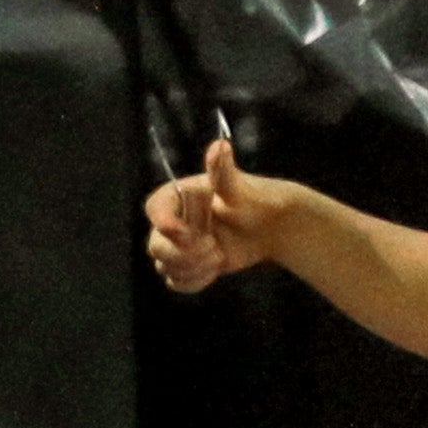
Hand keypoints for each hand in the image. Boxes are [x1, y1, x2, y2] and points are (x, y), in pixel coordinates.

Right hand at [144, 137, 296, 293]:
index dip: (162, 222)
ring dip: (191, 267)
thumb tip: (219, 145)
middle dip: (184, 252)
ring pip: (164, 266)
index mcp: (179, 197)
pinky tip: (214, 271)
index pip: (155, 208)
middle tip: (214, 246)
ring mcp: (179, 245)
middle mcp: (174, 221)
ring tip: (219, 257)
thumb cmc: (256, 200)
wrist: (272, 227)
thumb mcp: (239, 187)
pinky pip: (175, 281)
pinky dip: (193, 281)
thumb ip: (223, 170)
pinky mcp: (188, 265)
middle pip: (155, 245)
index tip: (182, 231)